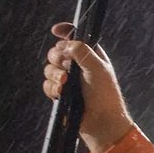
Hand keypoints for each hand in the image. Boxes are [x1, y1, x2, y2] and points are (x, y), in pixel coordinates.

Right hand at [42, 22, 133, 152]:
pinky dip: (52, 87)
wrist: (101, 121)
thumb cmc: (105, 94)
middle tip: (65, 64)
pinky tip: (60, 93)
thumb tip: (64, 44)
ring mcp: (68, 80)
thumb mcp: (97, 67)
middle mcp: (78, 66)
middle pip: (56, 51)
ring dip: (54, 74)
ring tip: (64, 83)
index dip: (65, 32)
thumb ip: (82, 51)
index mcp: (90, 56)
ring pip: (49, 68)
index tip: (56, 30)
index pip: (75, 38)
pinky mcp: (61, 94)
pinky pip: (48, 85)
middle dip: (57, 56)